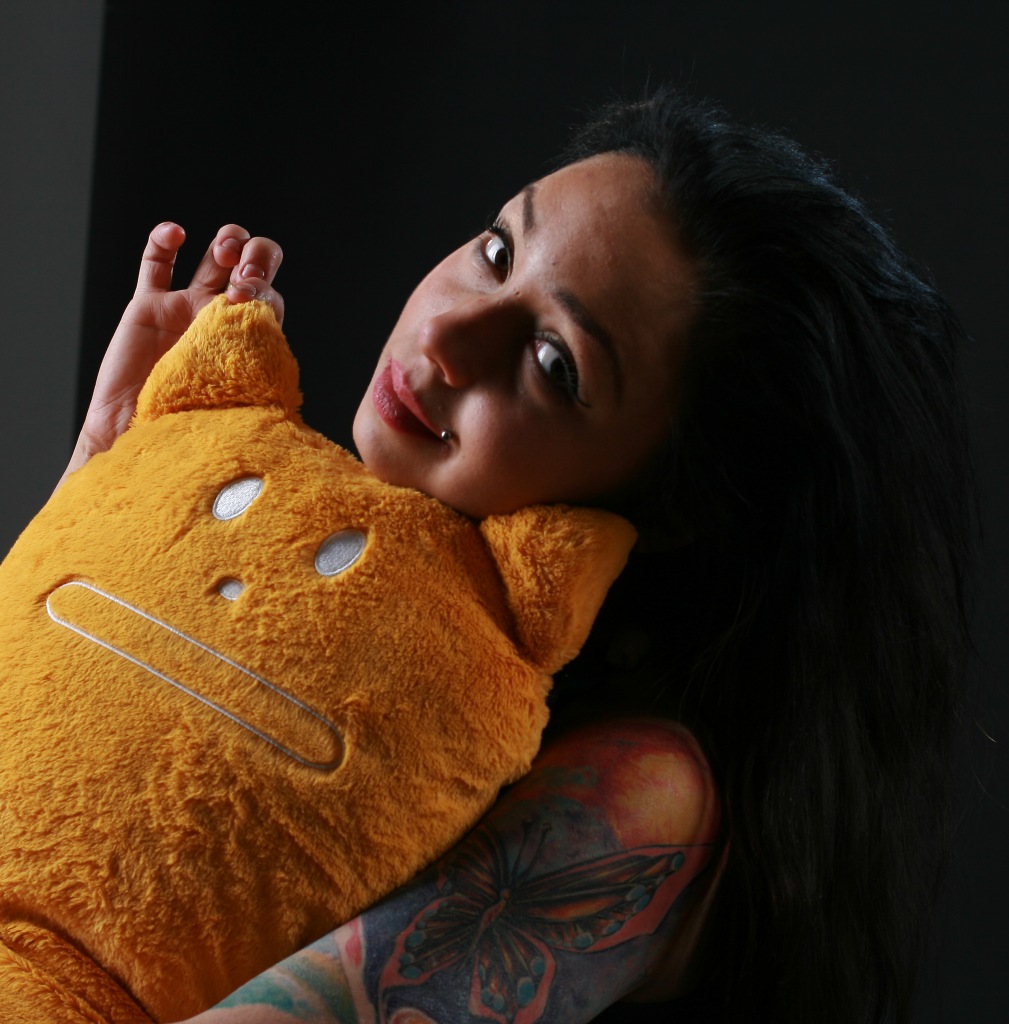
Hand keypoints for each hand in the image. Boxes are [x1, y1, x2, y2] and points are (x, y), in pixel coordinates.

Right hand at [57, 222, 283, 488]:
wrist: (142, 438)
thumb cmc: (194, 429)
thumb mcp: (237, 401)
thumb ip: (257, 377)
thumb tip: (286, 375)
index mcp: (251, 340)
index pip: (272, 298)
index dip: (267, 290)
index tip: (251, 299)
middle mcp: (223, 317)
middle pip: (252, 266)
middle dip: (257, 257)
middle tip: (245, 270)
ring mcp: (187, 307)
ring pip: (215, 257)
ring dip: (228, 241)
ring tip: (225, 250)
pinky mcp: (149, 305)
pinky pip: (155, 261)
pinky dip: (163, 239)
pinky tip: (176, 233)